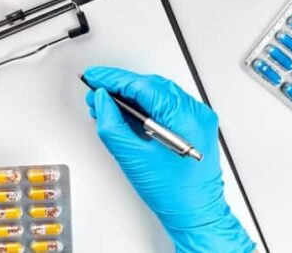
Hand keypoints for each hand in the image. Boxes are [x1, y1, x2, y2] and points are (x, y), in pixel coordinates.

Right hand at [83, 66, 254, 252]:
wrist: (196, 215)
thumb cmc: (172, 193)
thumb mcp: (132, 157)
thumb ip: (112, 124)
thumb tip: (102, 100)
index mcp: (183, 116)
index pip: (142, 85)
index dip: (113, 79)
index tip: (94, 78)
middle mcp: (195, 112)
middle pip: (150, 86)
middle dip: (120, 87)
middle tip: (96, 91)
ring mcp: (197, 118)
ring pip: (157, 94)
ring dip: (131, 96)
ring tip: (107, 104)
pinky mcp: (194, 125)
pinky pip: (166, 106)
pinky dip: (145, 107)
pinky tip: (126, 113)